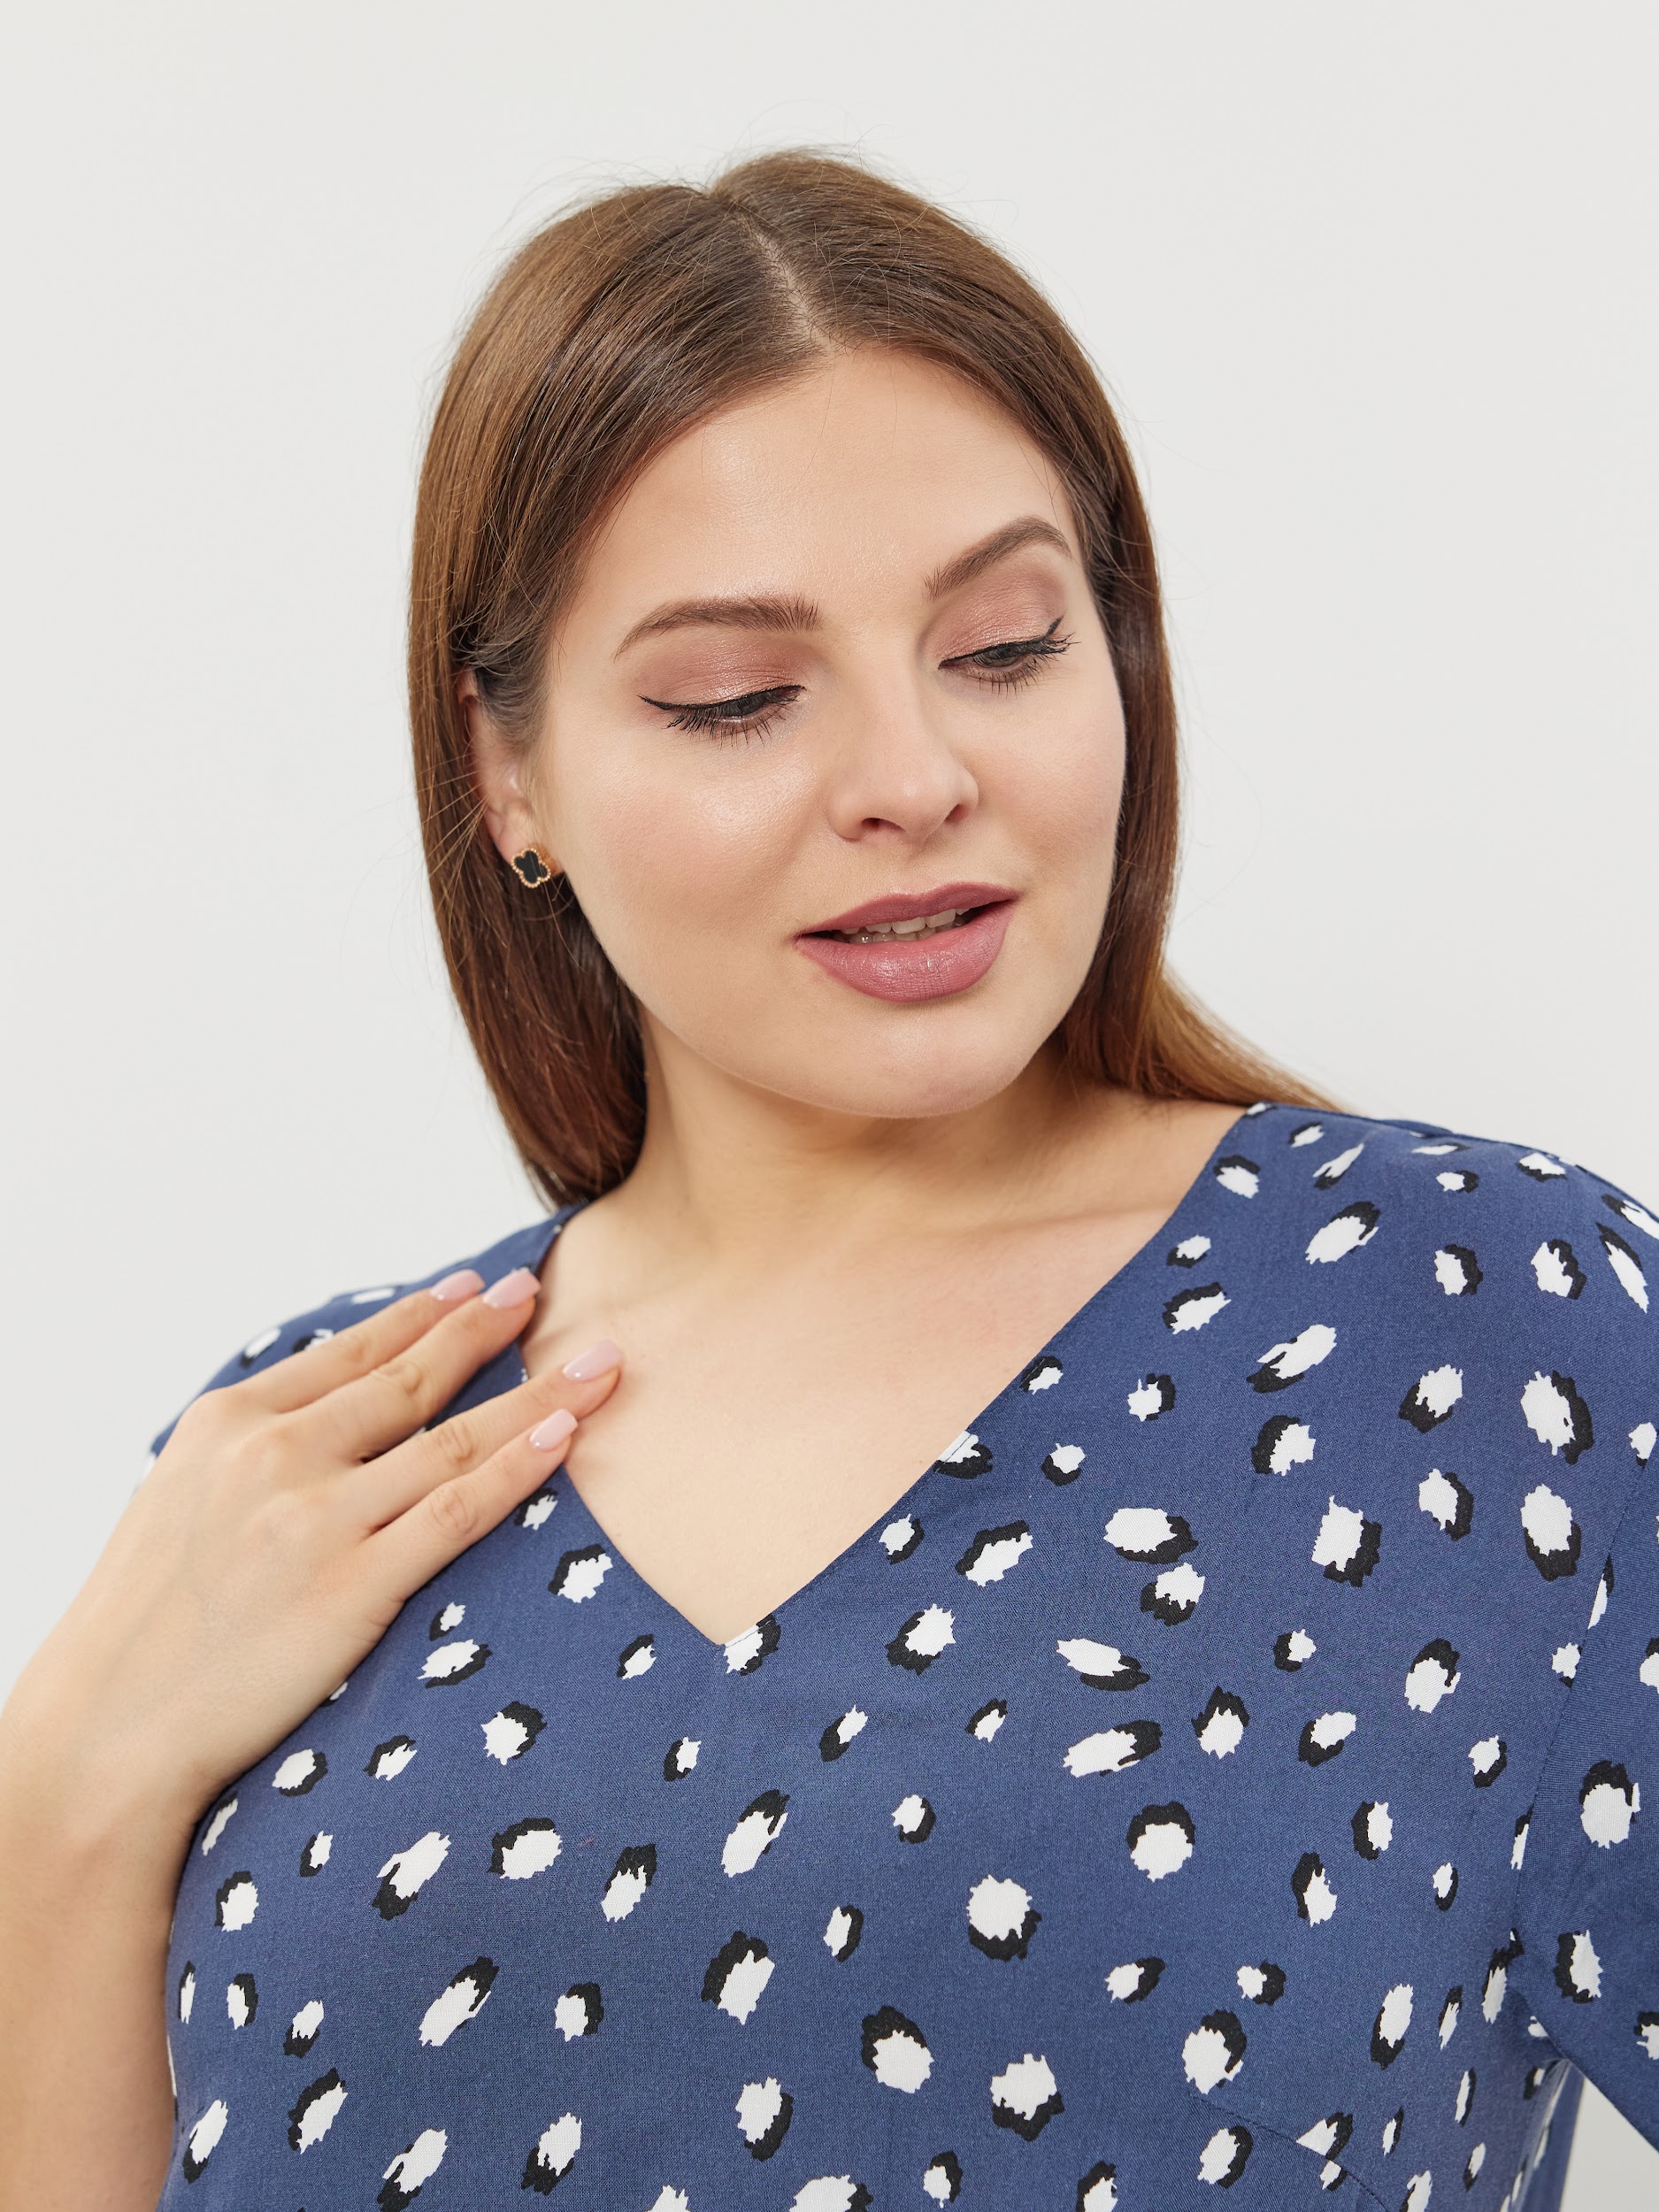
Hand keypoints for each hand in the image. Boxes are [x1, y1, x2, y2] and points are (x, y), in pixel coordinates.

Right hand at [1, 1266, 619, 1836]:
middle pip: (411, 1379)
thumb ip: (250, 1449)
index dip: (422, 1314)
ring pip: (453, 1438)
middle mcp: (276, 1454)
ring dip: (538, 1392)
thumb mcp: (178, 1496)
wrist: (109, 1729)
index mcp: (229, 1422)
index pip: (349, 1352)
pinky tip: (564, 1434)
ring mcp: (318, 1519)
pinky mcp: (353, 1587)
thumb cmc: (143, 1622)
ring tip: (598, 1359)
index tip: (474, 1285)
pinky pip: (458, 1513)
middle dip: (486, 1331)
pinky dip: (518, 1467)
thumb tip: (322, 1415)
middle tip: (542, 1291)